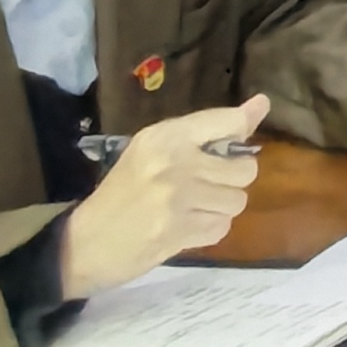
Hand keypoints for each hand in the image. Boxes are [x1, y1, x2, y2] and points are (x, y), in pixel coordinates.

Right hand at [60, 98, 268, 293]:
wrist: (83, 242)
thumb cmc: (121, 192)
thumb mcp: (153, 150)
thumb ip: (208, 129)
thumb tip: (262, 103)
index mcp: (165, 136)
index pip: (229, 121)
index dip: (240, 135)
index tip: (228, 148)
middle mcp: (175, 162)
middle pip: (244, 169)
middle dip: (231, 181)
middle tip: (206, 187)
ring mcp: (178, 198)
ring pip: (237, 200)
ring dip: (221, 208)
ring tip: (194, 209)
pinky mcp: (179, 231)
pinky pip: (222, 227)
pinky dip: (209, 229)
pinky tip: (187, 227)